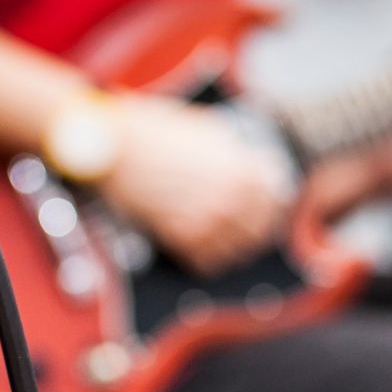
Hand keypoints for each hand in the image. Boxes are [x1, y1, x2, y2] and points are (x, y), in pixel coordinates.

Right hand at [95, 96, 293, 274]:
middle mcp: (233, 199)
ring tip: (221, 234)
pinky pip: (208, 261)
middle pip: (261, 229)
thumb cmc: (158, 130)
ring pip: (238, 250)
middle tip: (244, 221)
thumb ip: (237, 154)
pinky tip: (200, 244)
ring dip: (232, 244)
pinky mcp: (181, 239)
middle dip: (255, 224)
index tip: (264, 200)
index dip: (270, 198)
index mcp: (246, 169)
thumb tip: (250, 167)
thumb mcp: (210, 130)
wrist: (115, 147)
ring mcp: (209, 222)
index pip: (277, 197)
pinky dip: (207, 257)